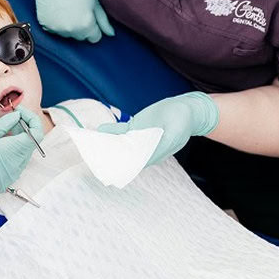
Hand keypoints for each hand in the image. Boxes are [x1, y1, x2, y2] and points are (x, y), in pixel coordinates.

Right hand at [0, 107, 43, 234]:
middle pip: (31, 140)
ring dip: (17, 137)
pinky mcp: (8, 179)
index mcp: (16, 151)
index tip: (18, 112)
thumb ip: (4, 124)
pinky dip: (12, 148)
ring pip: (23, 150)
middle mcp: (20, 163)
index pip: (37, 132)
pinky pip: (16, 160)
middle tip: (7, 119)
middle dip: (23, 126)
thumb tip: (16, 116)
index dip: (31, 118)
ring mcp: (15, 173)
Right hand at [24, 0, 114, 42]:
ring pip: (67, 34)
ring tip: (66, 8)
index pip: (95, 38)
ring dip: (68, 26)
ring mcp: (57, 29)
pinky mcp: (45, 26)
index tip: (89, 15)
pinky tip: (56, 9)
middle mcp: (72, 31)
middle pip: (81, 37)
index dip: (94, 27)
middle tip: (77, 10)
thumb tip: (111, 34)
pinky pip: (54, 30)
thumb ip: (103, 21)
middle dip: (81, 27)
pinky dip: (56, 23)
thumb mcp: (95, 1)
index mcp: (87, 25)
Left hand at [99, 92, 218, 165]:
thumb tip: (140, 159)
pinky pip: (121, 130)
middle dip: (109, 156)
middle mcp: (143, 148)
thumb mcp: (171, 137)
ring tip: (93, 144)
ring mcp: (138, 137)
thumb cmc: (181, 124)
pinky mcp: (136, 127)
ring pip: (119, 142)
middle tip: (93, 157)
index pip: (132, 164)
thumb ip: (155, 148)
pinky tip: (101, 129)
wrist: (185, 110)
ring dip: (107, 143)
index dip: (118, 166)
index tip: (105, 168)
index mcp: (152, 155)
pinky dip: (111, 130)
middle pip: (122, 154)